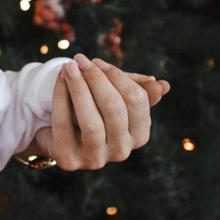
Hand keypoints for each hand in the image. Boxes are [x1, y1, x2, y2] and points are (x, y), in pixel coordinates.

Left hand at [49, 57, 167, 171]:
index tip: (98, 62)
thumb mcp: (116, 96)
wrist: (57, 132)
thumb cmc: (92, 109)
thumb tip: (163, 85)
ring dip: (79, 88)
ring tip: (69, 66)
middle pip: (115, 109)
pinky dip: (61, 97)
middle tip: (81, 59)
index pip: (137, 101)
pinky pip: (64, 125)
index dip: (118, 76)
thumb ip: (138, 90)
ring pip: (92, 122)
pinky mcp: (69, 160)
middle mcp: (121, 151)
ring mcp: (95, 159)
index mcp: (139, 135)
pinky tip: (60, 78)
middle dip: (97, 79)